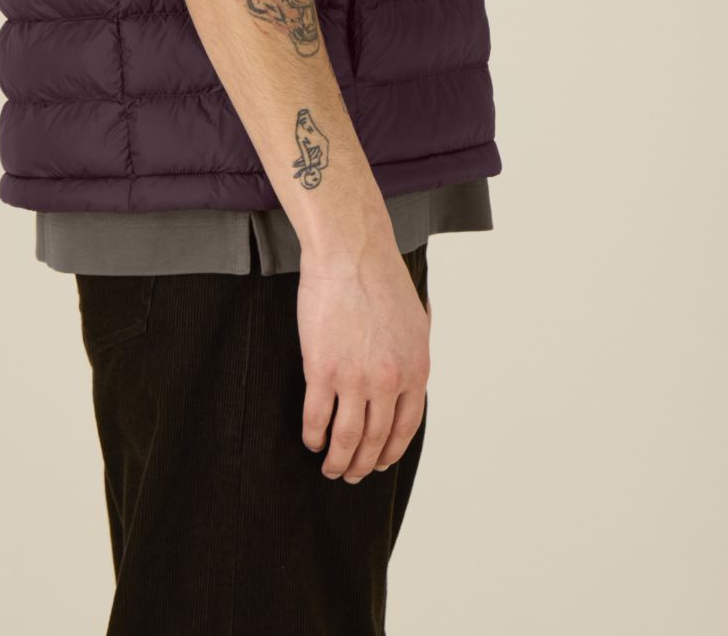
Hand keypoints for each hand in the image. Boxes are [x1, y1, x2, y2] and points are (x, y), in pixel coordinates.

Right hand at [297, 245, 430, 480]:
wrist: (351, 253)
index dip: (391, 451)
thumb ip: (413, 354)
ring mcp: (355, 379)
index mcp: (415, 371)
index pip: (405, 428)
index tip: (380, 462)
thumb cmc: (381, 278)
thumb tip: (410, 379)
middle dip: (363, 464)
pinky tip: (311, 440)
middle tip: (351, 474)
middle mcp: (389, 382)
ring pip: (347, 438)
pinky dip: (313, 436)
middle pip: (376, 440)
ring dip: (337, 460)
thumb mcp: (416, 320)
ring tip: (330, 467)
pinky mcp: (322, 370)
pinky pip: (316, 417)